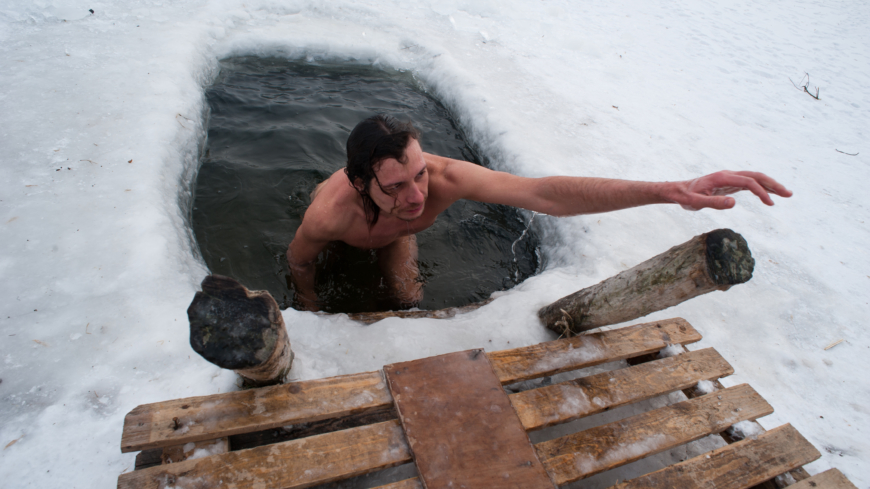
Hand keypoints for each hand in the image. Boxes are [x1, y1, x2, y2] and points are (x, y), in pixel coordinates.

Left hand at [669, 170, 791, 210]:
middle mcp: (728, 175)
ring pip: (755, 178)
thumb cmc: (686, 197)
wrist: (678, 191)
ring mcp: (730, 178)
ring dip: (771, 185)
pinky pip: (749, 184)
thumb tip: (734, 203)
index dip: (760, 192)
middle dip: (773, 184)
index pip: (748, 182)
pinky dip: (761, 189)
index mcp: (723, 177)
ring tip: (786, 194)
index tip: (770, 203)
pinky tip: (769, 197)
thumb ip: (714, 203)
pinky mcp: (730, 184)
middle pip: (756, 176)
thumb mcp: (696, 203)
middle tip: (789, 194)